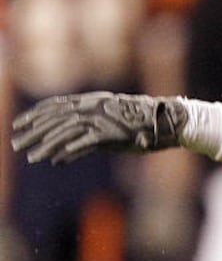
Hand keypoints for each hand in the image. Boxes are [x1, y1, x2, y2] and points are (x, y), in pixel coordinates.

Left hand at [12, 91, 187, 163]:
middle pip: (58, 117)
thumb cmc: (141, 123)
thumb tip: (63, 149)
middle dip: (34, 130)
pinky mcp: (113, 134)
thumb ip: (89, 129)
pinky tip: (57, 160)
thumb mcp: (112, 121)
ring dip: (47, 144)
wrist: (168, 121)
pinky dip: (69, 151)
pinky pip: (86, 143)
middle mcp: (97, 106)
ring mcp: (105, 119)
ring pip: (68, 131)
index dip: (36, 114)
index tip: (19, 124)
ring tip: (32, 157)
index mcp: (95, 100)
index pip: (58, 104)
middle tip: (16, 142)